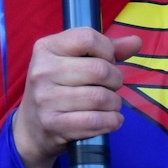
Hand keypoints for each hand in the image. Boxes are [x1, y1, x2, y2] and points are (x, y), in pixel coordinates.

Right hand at [11, 28, 143, 167]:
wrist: (31, 129)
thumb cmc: (58, 89)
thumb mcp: (73, 62)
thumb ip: (105, 50)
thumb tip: (135, 41)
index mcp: (46, 48)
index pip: (87, 38)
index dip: (107, 50)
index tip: (107, 61)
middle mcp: (42, 71)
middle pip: (99, 70)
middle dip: (115, 80)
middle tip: (111, 87)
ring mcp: (45, 99)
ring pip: (101, 97)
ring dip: (115, 103)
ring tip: (110, 104)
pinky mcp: (53, 124)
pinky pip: (95, 121)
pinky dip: (112, 121)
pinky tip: (111, 120)